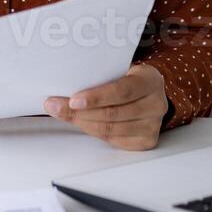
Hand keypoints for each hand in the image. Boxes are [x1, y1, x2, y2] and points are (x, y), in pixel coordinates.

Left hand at [44, 63, 168, 150]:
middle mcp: (156, 104)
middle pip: (113, 113)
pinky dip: (93, 131)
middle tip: (56, 106)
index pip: (122, 91)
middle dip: (80, 112)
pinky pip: (113, 139)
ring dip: (82, 122)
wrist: (149, 93)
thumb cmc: (129, 79)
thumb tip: (65, 86)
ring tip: (62, 114)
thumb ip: (101, 76)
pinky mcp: (146, 141)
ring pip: (110, 129)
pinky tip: (81, 122)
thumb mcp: (121, 70)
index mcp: (150, 80)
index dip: (96, 97)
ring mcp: (153, 125)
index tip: (73, 100)